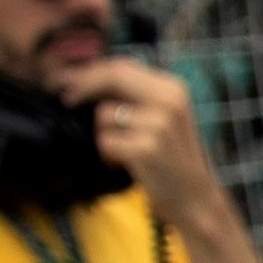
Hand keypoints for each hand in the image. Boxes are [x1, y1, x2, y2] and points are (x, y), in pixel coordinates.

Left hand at [55, 57, 229, 225]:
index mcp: (173, 89)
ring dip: (102, 133)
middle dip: (82, 86)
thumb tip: (87, 78)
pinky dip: (107, 155)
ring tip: (119, 149)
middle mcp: (170, 101)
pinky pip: (105, 141)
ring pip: (105, 113)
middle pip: (112, 77)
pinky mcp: (147, 148)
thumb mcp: (163, 118)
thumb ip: (135, 95)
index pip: (123, 65)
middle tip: (66, 100)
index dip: (91, 71)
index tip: (67, 81)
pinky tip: (122, 163)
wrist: (195, 197)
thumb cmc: (171, 158)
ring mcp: (160, 124)